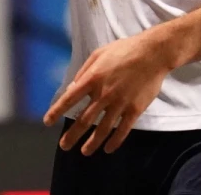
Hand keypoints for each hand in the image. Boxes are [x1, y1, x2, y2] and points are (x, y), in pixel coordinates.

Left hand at [43, 31, 173, 155]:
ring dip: (92, 143)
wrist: (152, 53)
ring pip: (103, 129)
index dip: (57, 111)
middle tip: (64, 146)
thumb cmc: (124, 50)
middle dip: (72, 135)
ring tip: (84, 152)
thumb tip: (72, 87)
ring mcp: (119, 103)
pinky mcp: (134, 109)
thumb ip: (84, 71)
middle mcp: (103, 94)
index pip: (70, 98)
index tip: (48, 121)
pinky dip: (115, 141)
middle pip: (84, 120)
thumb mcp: (98, 54)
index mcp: (93, 78)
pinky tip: (108, 148)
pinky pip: (123, 130)